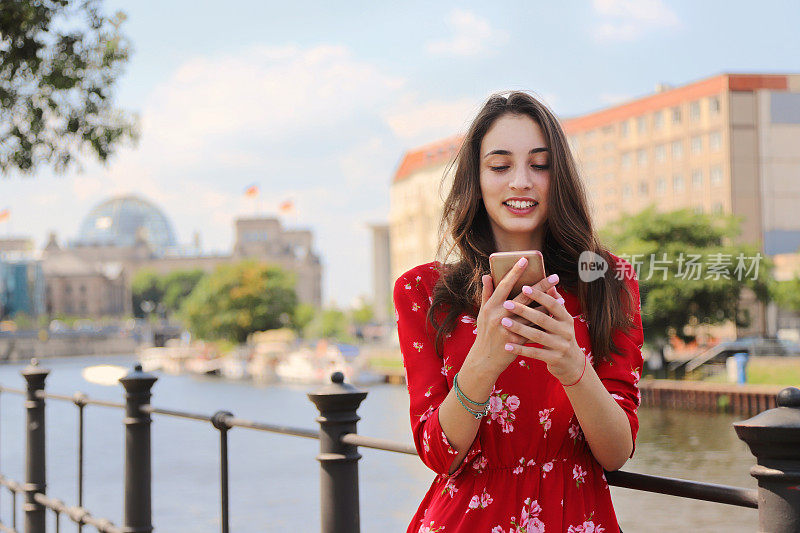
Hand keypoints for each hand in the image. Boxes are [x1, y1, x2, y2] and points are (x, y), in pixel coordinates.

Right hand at [464, 257, 559, 377]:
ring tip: (558, 292)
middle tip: (554, 276)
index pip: (504, 285)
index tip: (525, 260)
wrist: (485, 360)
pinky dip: (544, 319)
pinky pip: (534, 327)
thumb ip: (487, 293)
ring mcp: (508, 329)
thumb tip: (487, 275)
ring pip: (532, 312)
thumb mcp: (482, 313)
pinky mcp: (517, 341)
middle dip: (540, 285)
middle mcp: (499, 315)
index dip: (515, 272)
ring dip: (547, 302)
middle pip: (524, 296)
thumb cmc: (485, 333)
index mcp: (490, 306)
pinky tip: (554, 312)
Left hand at [500, 286, 585, 384]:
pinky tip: (507, 346)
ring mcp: (561, 346)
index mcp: (567, 319)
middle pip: (543, 319)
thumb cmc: (561, 336)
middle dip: (524, 310)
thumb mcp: (562, 321)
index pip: (553, 304)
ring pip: (537, 336)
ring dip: (519, 328)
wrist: (572, 364)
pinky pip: (534, 353)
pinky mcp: (554, 359)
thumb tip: (550, 284)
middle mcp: (566, 331)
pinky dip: (520, 349)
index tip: (524, 287)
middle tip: (507, 303)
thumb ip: (556, 304)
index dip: (539, 295)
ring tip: (504, 322)